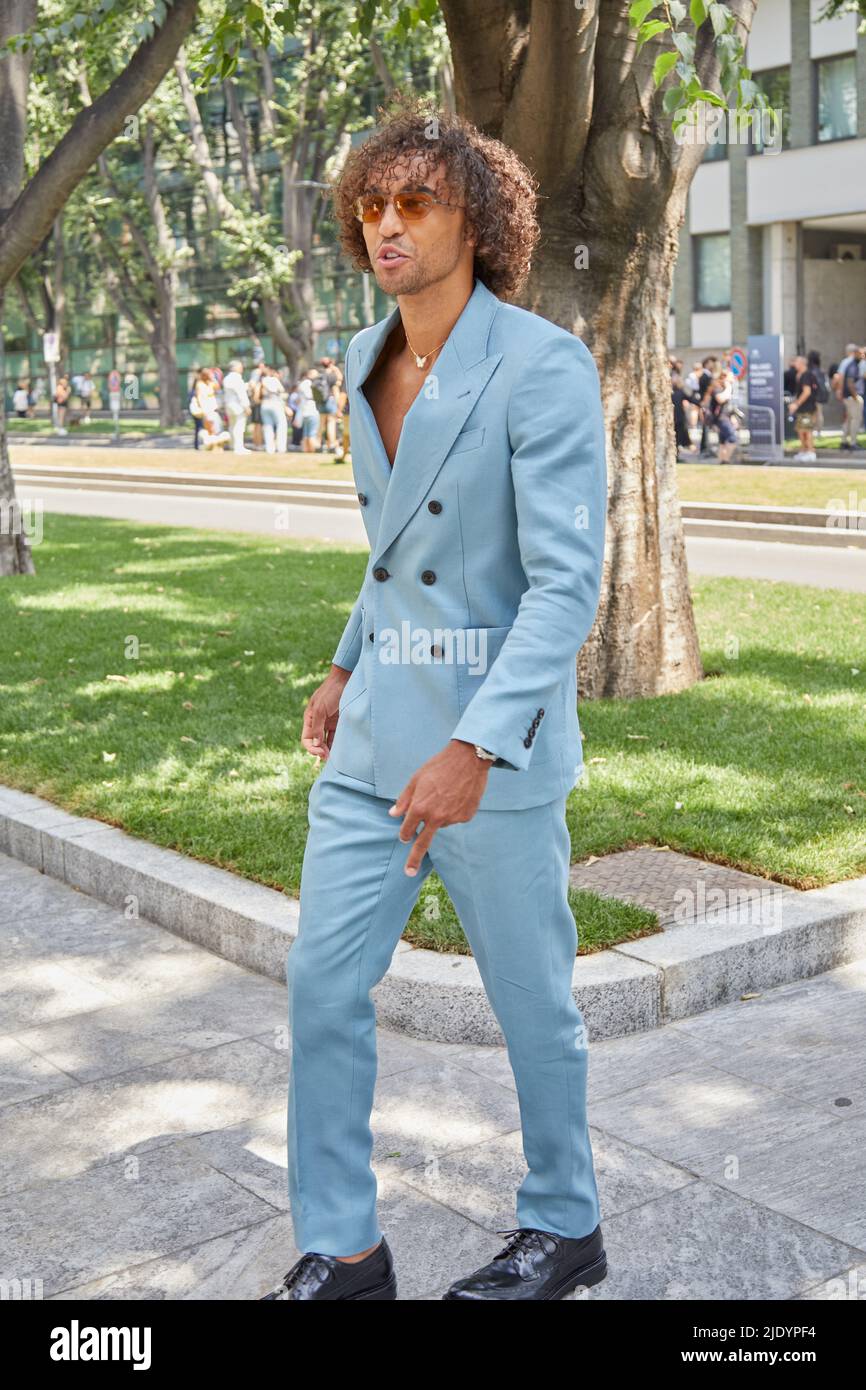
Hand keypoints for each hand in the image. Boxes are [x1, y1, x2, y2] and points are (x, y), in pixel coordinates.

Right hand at [301, 665, 350, 760]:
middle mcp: (318, 723)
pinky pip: (337, 736)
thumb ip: (317, 727)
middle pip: (316, 743)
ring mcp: (329, 723)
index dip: (311, 748)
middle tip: (329, 758)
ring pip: (327, 741)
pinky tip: (341, 750)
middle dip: (321, 751)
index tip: (321, 753)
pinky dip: (337, 744)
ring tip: (336, 758)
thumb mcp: (320, 709)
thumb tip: (315, 745)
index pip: (306, 739)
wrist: (345, 680)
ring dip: (329, 750)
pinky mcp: (339, 722)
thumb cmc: (330, 692)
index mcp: (309, 719)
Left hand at [389, 740, 490, 874]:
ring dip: (440, 815)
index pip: (407, 828)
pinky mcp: (466, 816)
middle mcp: (436, 816)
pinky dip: (454, 811)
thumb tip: (393, 814)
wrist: (468, 760)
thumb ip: (404, 799)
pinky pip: (456, 818)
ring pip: (441, 823)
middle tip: (409, 872)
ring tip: (446, 793)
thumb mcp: (416, 779)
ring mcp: (452, 818)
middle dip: (414, 859)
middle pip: (423, 842)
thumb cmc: (439, 766)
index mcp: (420, 807)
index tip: (404, 838)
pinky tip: (457, 795)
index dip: (404, 833)